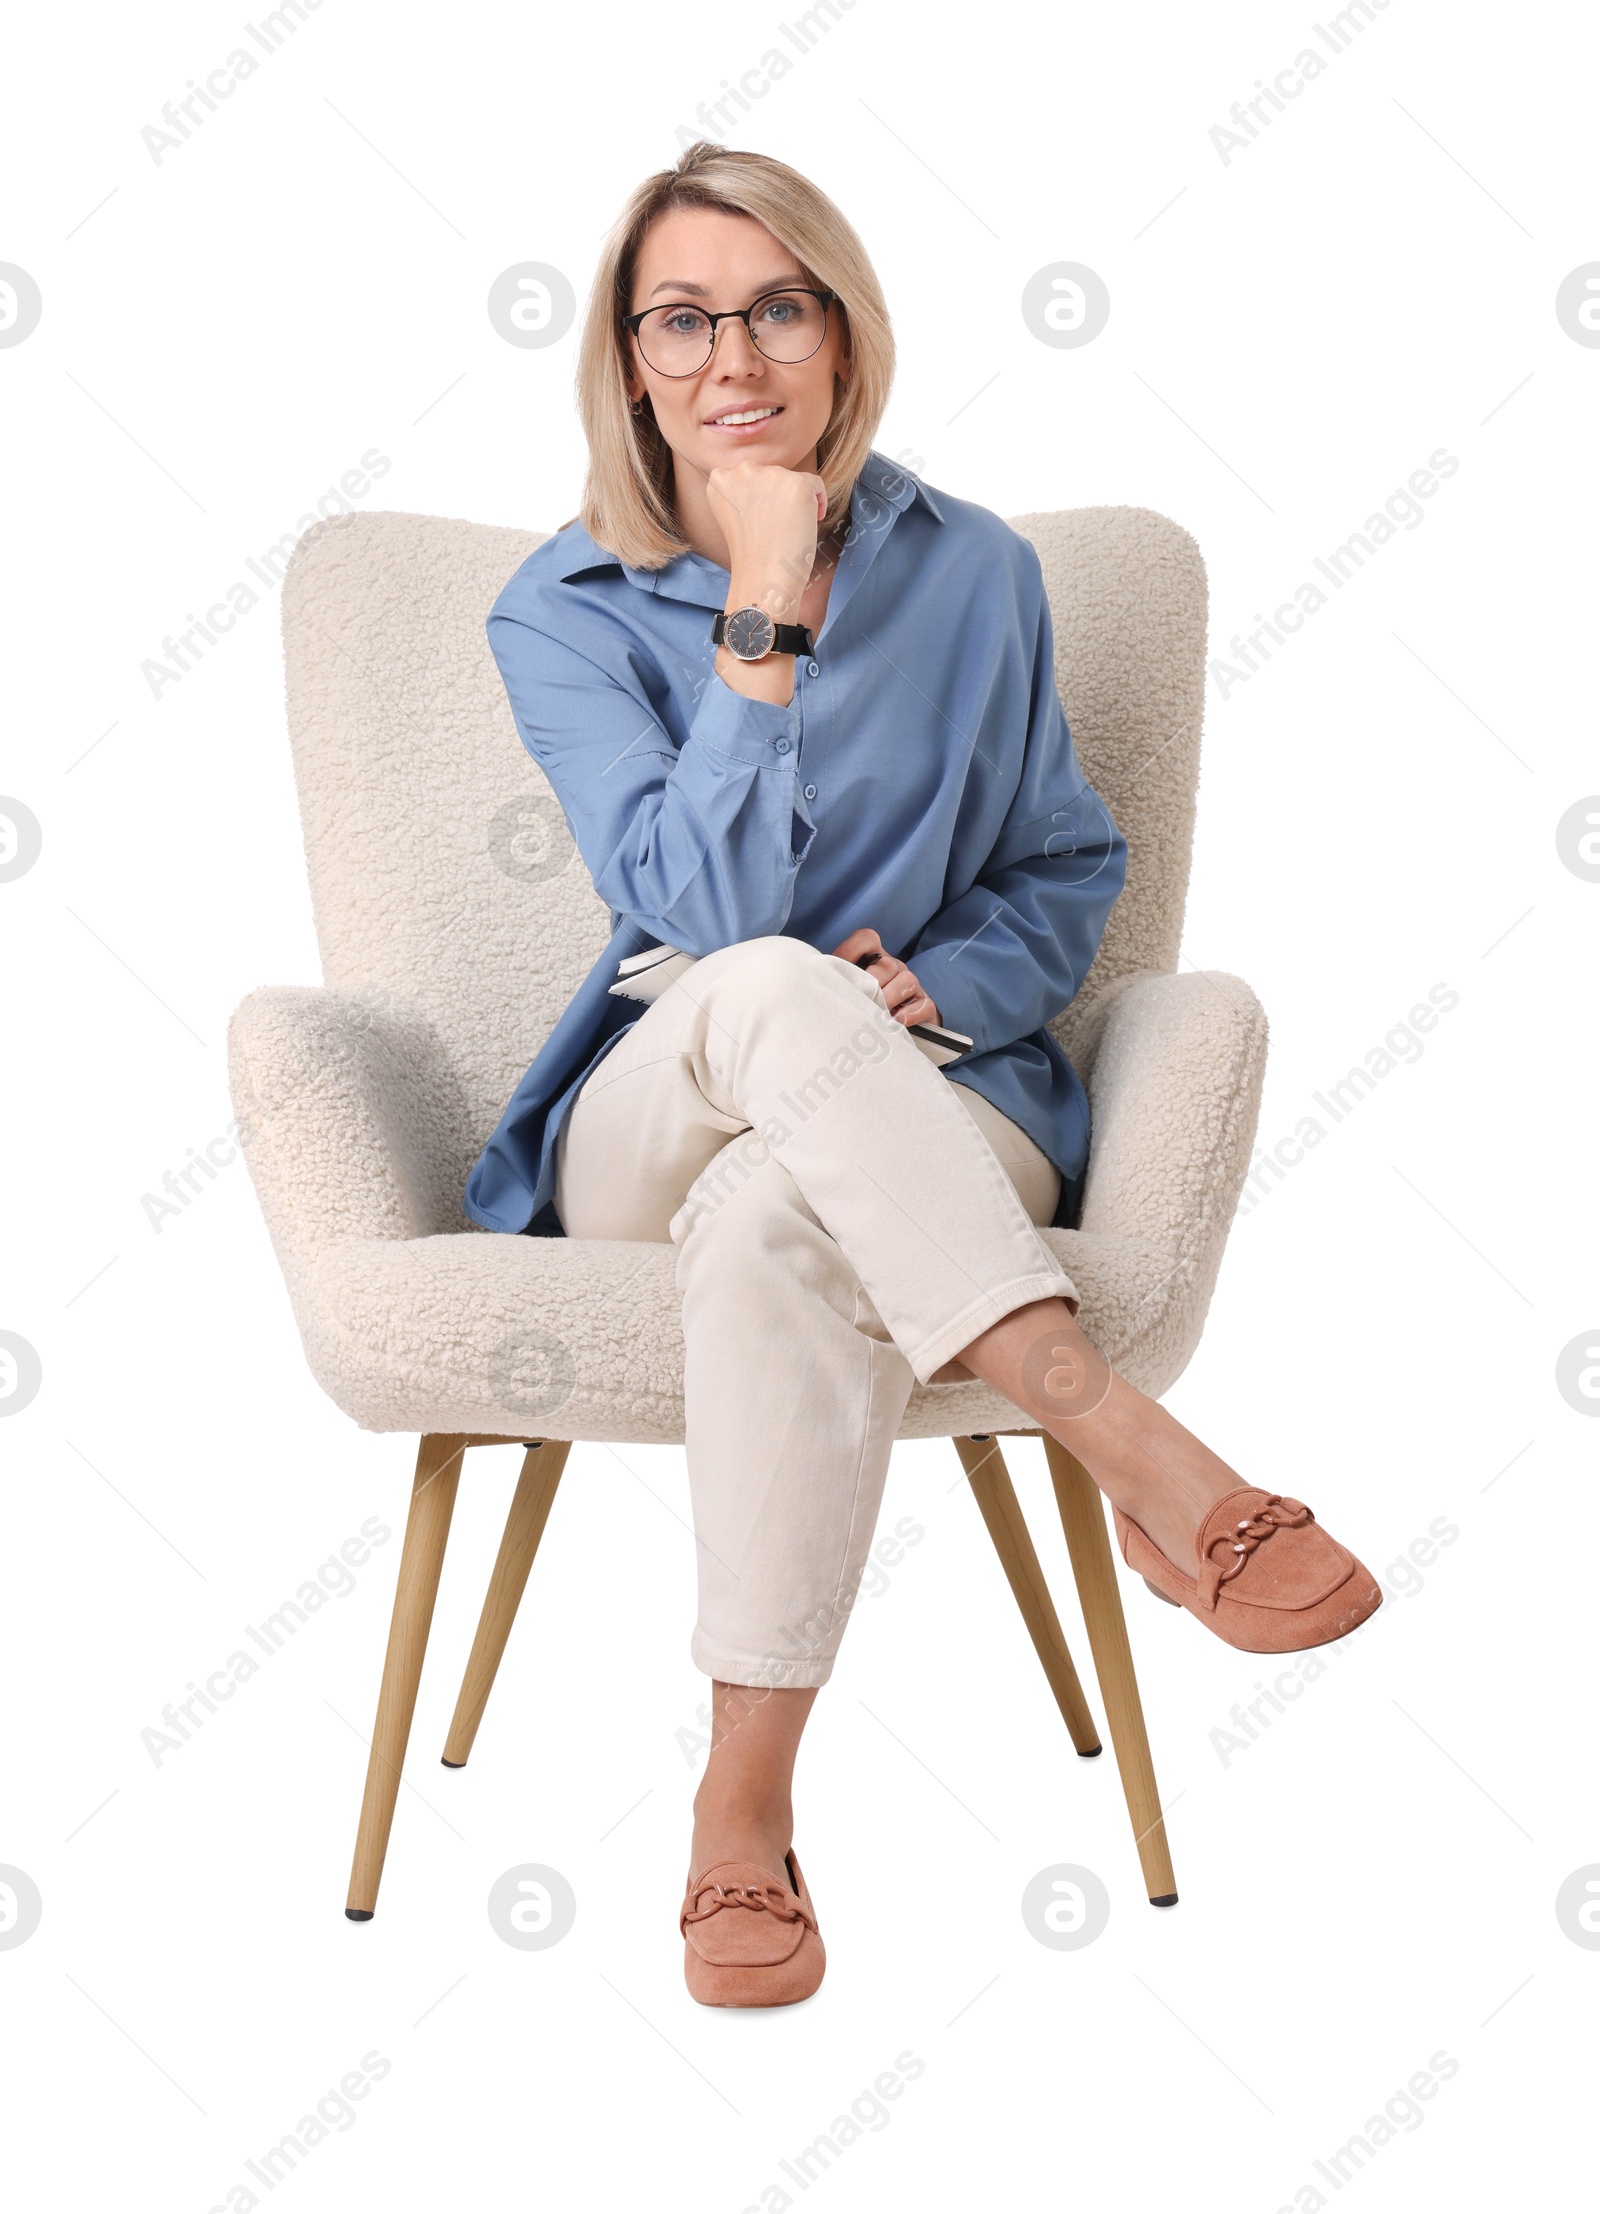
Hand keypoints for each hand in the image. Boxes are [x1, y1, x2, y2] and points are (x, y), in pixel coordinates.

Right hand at [707, 460, 826, 620]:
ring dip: (795, 501)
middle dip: (777, 497)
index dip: (759, 498)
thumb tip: (767, 485)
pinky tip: (809, 524)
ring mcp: (771, 475)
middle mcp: (743, 470)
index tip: (761, 520)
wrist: (762, 578)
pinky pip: (816, 484)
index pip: (747, 476)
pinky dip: (818, 503)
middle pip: (771, 474)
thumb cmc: (750, 555)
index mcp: (720, 479)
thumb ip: (742, 493)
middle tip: (775, 527)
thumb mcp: (733, 515)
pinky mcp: (797, 484)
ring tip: (787, 529)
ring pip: (792, 479)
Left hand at [830, 926, 939, 1028]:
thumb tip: (818, 981)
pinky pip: (922, 1003)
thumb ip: (836, 980)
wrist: (892, 1030)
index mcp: (872, 957)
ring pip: (906, 980)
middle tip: (858, 1002)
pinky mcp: (924, 1004)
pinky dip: (907, 1015)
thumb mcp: (846, 989)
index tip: (838, 972)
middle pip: (886, 964)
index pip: (866, 938)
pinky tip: (893, 1023)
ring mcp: (910, 984)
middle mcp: (892, 966)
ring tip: (876, 1015)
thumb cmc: (860, 1005)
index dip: (850, 951)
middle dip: (871, 985)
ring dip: (889, 999)